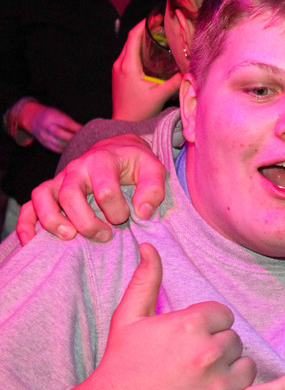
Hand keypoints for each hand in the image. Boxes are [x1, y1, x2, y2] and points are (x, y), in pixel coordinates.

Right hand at [17, 100, 81, 152]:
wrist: (32, 118)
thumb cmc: (51, 115)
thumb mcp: (58, 113)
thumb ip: (69, 121)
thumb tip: (85, 130)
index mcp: (51, 116)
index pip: (66, 123)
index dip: (77, 128)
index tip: (86, 130)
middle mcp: (46, 127)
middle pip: (60, 134)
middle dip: (73, 137)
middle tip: (85, 139)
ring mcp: (44, 136)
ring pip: (58, 143)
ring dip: (71, 145)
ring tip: (81, 146)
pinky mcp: (44, 143)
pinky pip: (56, 149)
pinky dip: (66, 150)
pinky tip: (73, 149)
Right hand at [17, 133, 167, 244]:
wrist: (117, 148)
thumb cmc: (135, 163)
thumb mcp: (153, 169)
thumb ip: (153, 189)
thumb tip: (142, 213)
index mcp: (102, 161)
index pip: (105, 190)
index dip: (117, 210)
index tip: (129, 217)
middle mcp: (77, 169)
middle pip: (70, 195)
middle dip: (87, 221)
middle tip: (104, 235)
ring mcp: (60, 179)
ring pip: (44, 197)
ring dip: (53, 220)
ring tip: (70, 236)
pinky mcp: (50, 190)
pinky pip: (29, 205)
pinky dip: (26, 223)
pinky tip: (31, 241)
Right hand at [63, 244, 284, 389]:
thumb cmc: (120, 364)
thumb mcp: (128, 317)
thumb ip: (146, 280)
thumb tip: (149, 245)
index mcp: (191, 325)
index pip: (223, 315)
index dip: (204, 326)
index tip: (180, 341)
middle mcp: (210, 353)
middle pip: (234, 340)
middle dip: (214, 348)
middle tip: (182, 365)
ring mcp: (221, 384)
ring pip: (247, 364)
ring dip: (230, 370)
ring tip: (195, 382)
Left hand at [112, 19, 182, 121]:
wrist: (123, 122)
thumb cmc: (139, 110)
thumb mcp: (159, 95)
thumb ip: (174, 83)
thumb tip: (189, 71)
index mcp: (128, 65)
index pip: (133, 37)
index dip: (143, 25)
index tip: (155, 18)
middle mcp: (120, 64)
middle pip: (130, 39)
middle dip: (144, 29)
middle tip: (159, 23)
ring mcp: (118, 69)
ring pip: (128, 47)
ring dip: (140, 38)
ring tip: (156, 34)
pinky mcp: (119, 74)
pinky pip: (128, 54)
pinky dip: (138, 48)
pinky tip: (149, 51)